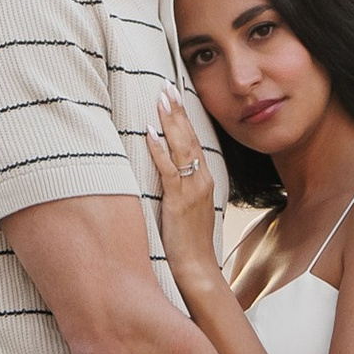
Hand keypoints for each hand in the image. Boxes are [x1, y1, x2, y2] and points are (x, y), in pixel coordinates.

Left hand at [151, 91, 223, 294]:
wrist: (196, 268)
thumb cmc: (187, 241)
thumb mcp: (184, 207)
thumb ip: (177, 187)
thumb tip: (164, 171)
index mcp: (204, 179)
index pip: (194, 140)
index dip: (184, 116)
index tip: (175, 94)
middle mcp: (201, 180)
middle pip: (189, 137)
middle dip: (177, 110)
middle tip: (166, 85)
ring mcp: (192, 189)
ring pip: (181, 147)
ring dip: (170, 121)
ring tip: (161, 98)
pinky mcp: (179, 201)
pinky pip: (168, 170)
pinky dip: (159, 149)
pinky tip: (149, 132)